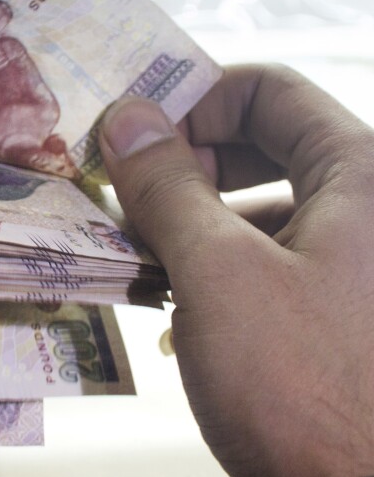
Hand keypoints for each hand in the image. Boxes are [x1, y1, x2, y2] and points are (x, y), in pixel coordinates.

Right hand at [98, 65, 373, 476]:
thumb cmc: (302, 386)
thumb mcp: (218, 274)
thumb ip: (169, 186)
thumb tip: (129, 117)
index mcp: (362, 176)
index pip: (269, 90)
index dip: (193, 99)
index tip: (132, 138)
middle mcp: (368, 210)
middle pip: (264, 146)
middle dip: (185, 167)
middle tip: (126, 196)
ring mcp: (354, 264)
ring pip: (259, 207)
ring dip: (190, 222)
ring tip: (139, 256)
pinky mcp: (334, 311)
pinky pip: (267, 259)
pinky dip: (215, 267)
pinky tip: (175, 305)